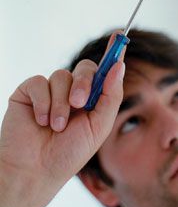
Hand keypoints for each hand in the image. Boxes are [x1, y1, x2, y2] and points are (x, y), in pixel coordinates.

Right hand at [0, 34, 124, 206]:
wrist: (36, 171)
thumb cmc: (69, 153)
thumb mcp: (99, 126)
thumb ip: (111, 95)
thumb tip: (119, 65)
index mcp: (93, 99)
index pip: (104, 71)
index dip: (112, 53)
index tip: (120, 35)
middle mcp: (73, 92)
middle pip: (85, 68)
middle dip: (84, 83)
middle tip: (79, 104)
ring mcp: (51, 91)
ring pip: (61, 76)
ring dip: (61, 103)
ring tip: (56, 127)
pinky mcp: (29, 92)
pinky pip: (39, 82)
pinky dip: (42, 102)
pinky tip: (41, 120)